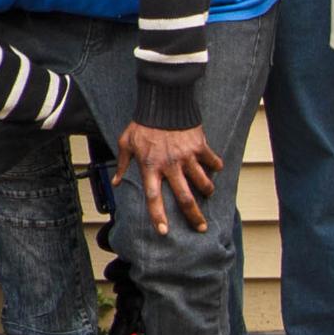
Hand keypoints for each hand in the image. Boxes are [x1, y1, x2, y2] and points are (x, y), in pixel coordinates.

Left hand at [117, 121, 222, 236]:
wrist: (163, 103)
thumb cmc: (143, 124)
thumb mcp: (126, 142)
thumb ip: (123, 164)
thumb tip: (117, 183)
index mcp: (151, 167)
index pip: (153, 197)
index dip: (158, 215)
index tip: (163, 231)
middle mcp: (170, 165)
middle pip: (185, 198)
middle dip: (194, 216)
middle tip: (201, 228)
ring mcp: (187, 157)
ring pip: (203, 182)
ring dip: (207, 191)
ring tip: (208, 194)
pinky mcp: (200, 146)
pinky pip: (213, 162)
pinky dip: (216, 166)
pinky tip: (216, 168)